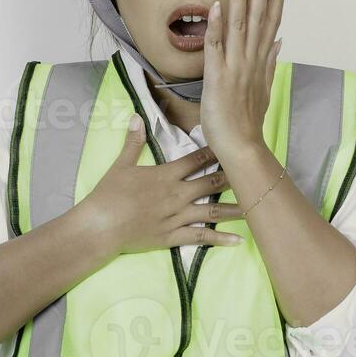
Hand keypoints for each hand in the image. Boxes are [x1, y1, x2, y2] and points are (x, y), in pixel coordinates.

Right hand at [77, 115, 245, 255]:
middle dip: (232, 178)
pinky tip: (238, 240)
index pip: (196, 160)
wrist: (100, 227)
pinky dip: (221, 239)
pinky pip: (201, 237)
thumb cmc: (108, 195)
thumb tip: (137, 116)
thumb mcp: (120, 165)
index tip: (231, 146)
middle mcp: (176, 195)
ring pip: (212, 212)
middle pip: (211, 184)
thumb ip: (133, 142)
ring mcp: (177, 218)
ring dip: (235, 208)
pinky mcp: (173, 237)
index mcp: (165, 176)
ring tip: (255, 206)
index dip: (214, 152)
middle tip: (252, 173)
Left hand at [200, 0, 287, 162]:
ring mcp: (235, 67)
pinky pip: (216, 47)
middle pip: (259, 18)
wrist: (241, 146)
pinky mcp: (218, 76)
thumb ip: (270, 64)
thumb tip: (279, 43)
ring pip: (240, 25)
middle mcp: (251, 60)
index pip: (271, 23)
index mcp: (260, 62)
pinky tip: (219, 6)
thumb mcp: (264, 90)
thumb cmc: (248, 122)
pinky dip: (217, 26)